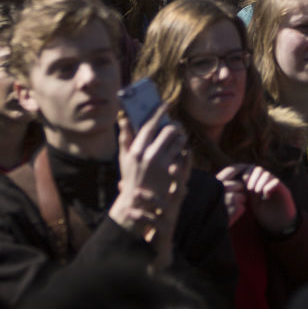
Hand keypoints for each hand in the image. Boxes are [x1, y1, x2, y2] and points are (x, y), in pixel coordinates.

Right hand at [114, 110, 187, 235]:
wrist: (139, 203)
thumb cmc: (131, 177)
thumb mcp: (125, 159)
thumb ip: (125, 138)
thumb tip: (124, 119)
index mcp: (136, 150)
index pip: (150, 125)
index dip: (159, 113)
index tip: (165, 104)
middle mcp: (150, 156)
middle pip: (169, 130)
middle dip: (174, 126)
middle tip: (175, 125)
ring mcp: (163, 164)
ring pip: (179, 141)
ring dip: (181, 137)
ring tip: (179, 138)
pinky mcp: (172, 172)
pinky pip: (183, 154)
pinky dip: (183, 150)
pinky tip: (181, 151)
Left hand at [218, 164, 296, 235]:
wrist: (281, 225)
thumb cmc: (266, 215)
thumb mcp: (254, 203)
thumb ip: (249, 193)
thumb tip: (239, 184)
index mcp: (260, 183)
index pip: (252, 170)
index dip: (246, 175)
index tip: (243, 186)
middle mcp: (269, 182)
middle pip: (258, 169)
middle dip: (252, 178)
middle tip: (250, 189)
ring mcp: (277, 186)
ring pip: (266, 174)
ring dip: (259, 182)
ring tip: (257, 192)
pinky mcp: (284, 191)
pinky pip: (276, 182)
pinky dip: (268, 187)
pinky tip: (266, 196)